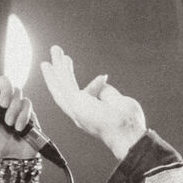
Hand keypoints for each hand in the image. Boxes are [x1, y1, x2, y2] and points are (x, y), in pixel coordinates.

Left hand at [0, 58, 38, 159]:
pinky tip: (18, 127)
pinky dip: (23, 116)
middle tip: (3, 105)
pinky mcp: (28, 110)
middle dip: (6, 91)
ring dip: (14, 109)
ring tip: (9, 124)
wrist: (12, 155)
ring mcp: (16, 104)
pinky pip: (27, 104)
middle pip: (6, 80)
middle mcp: (2, 98)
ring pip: (18, 92)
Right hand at [39, 45, 146, 160]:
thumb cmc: (127, 122)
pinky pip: (65, 83)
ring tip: (55, 50)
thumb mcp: (117, 102)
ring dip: (58, 66)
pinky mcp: (75, 102)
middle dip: (59, 74)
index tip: (99, 74)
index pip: (84, 95)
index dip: (89, 84)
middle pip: (64, 90)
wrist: (127, 131)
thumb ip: (106, 92)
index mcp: (90, 115)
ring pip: (62, 85)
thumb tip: (102, 81)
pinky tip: (58, 58)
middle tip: (55, 59)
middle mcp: (80, 113)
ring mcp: (76, 108)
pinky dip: (61, 69)